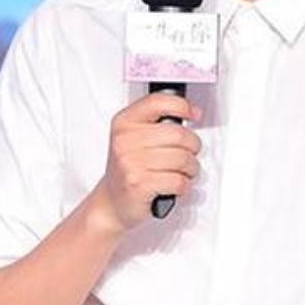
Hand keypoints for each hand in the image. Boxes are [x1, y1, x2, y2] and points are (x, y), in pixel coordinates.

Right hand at [92, 93, 202, 233]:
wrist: (111, 202)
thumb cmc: (128, 169)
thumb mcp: (133, 137)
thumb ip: (157, 121)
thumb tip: (191, 112)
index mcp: (124, 123)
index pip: (157, 102)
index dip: (182, 105)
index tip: (194, 114)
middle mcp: (125, 141)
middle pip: (178, 134)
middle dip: (193, 146)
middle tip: (191, 152)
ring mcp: (131, 163)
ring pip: (182, 159)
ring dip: (191, 168)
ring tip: (184, 171)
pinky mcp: (139, 185)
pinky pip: (179, 181)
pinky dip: (184, 185)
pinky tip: (176, 185)